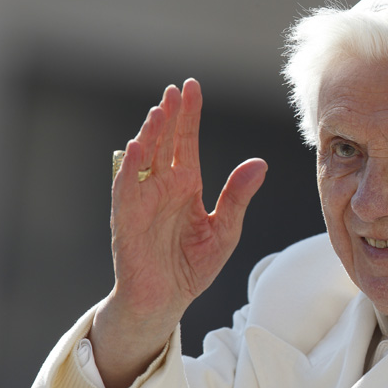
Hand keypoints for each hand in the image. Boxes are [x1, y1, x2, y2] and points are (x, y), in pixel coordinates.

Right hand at [91, 79, 266, 387]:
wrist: (167, 300)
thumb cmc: (193, 265)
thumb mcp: (225, 229)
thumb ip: (238, 196)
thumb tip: (260, 163)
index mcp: (188, 186)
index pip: (187, 142)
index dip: (190, 115)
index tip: (192, 87)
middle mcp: (164, 187)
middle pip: (165, 142)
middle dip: (170, 115)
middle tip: (176, 89)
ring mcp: (144, 200)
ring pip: (144, 159)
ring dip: (150, 134)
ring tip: (160, 110)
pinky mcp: (128, 219)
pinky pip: (127, 189)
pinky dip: (130, 168)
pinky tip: (137, 147)